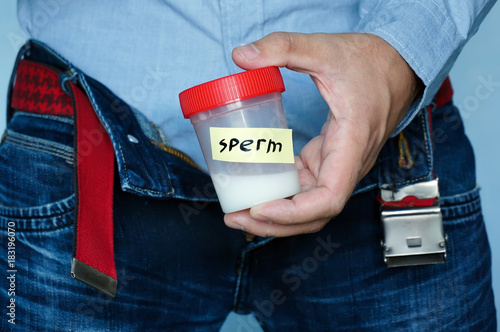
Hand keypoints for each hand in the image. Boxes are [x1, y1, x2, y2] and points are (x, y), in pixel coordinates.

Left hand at [225, 32, 422, 236]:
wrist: (397, 67)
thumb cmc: (369, 63)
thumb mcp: (325, 48)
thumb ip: (283, 47)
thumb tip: (240, 55)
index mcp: (351, 144)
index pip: (329, 198)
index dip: (295, 212)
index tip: (260, 208)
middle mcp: (347, 165)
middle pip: (314, 214)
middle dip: (274, 224)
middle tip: (235, 217)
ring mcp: (338, 166)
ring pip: (309, 207)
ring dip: (276, 216)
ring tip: (238, 212)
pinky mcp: (328, 161)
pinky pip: (306, 189)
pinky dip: (281, 196)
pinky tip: (256, 189)